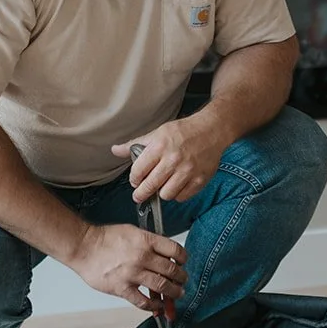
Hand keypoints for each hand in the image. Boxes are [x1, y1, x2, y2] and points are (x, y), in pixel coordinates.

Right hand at [65, 223, 187, 313]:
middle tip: (182, 281)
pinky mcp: (122, 288)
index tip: (183, 263)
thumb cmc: (105, 239)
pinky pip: (143, 302)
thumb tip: (165, 254)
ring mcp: (132, 274)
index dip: (183, 258)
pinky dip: (154, 306)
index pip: (175, 250)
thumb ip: (150, 243)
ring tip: (176, 294)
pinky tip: (158, 306)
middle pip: (172, 270)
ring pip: (162, 287)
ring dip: (173, 293)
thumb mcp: (132, 232)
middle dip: (181, 278)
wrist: (83, 247)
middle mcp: (142, 257)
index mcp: (146, 240)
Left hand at [113, 116, 230, 203]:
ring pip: (166, 195)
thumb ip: (135, 144)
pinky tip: (176, 185)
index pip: (138, 171)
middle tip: (139, 194)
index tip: (135, 181)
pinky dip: (177, 194)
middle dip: (141, 193)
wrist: (211, 130)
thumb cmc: (184, 131)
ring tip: (161, 186)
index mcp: (159, 146)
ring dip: (161, 193)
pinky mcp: (199, 180)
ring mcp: (187, 171)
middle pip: (150, 186)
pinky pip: (182, 196)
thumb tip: (115, 150)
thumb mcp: (157, 133)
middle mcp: (173, 160)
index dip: (134, 179)